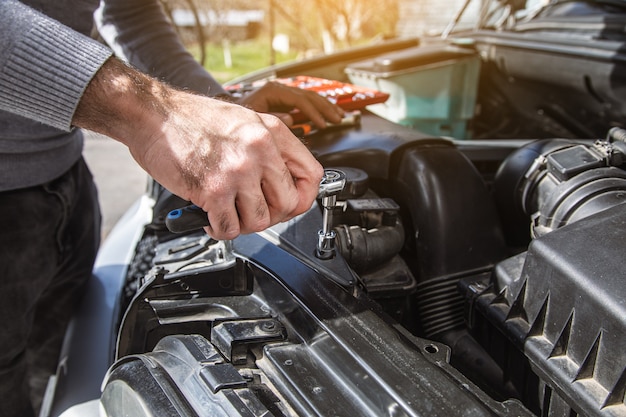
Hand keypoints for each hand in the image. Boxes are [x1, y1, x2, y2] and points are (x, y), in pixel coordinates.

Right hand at [73, 58, 323, 239]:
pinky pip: (230, 228)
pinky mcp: (213, 189)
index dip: (304, 197)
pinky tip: (211, 219)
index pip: (311, 175)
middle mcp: (259, 150)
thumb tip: (284, 180)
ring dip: (244, 224)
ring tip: (230, 213)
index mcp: (271, 132)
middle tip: (253, 211)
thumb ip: (268, 147)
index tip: (291, 204)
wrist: (152, 114)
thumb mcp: (244, 120)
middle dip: (272, 215)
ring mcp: (238, 171)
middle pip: (288, 204)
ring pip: (260, 221)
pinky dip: (220, 230)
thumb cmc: (192, 119)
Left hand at [235, 81, 344, 127]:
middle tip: (337, 119)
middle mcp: (281, 89)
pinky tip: (329, 114)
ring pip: (311, 97)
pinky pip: (307, 103)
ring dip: (327, 107)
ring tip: (339, 117)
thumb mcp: (254, 118)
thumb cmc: (239, 117)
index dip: (312, 112)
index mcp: (274, 91)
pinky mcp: (287, 101)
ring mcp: (285, 94)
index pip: (299, 100)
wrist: (230, 115)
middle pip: (309, 96)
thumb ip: (273, 119)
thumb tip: (291, 119)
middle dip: (325, 108)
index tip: (322, 124)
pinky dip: (320, 109)